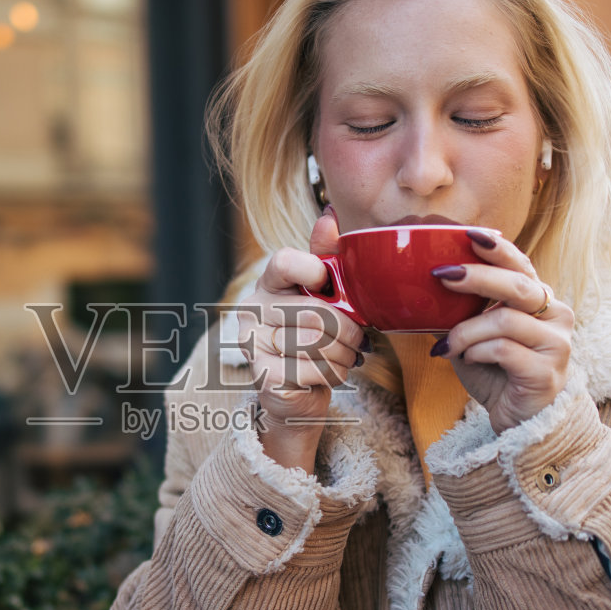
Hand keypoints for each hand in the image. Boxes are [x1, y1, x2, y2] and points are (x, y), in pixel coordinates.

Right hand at [240, 209, 367, 470]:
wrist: (296, 392)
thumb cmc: (314, 337)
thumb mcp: (324, 295)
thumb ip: (325, 258)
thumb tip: (329, 218)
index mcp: (268, 283)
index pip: (283, 262)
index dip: (312, 270)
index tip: (326, 284)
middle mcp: (252, 309)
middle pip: (314, 312)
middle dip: (348, 331)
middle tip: (357, 341)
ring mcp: (253, 343)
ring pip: (317, 344)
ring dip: (343, 355)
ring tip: (345, 358)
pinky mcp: (262, 375)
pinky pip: (310, 371)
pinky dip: (330, 375)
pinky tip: (328, 374)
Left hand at [430, 229, 571, 433]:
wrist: (517, 420)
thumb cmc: (495, 373)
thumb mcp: (471, 336)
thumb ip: (456, 312)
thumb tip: (414, 288)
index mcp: (538, 300)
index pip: (521, 265)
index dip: (498, 249)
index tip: (468, 234)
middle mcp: (555, 315)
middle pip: (517, 286)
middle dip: (477, 277)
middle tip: (441, 275)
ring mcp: (557, 344)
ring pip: (505, 321)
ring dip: (467, 331)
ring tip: (448, 345)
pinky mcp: (548, 371)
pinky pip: (504, 350)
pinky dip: (477, 352)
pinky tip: (466, 359)